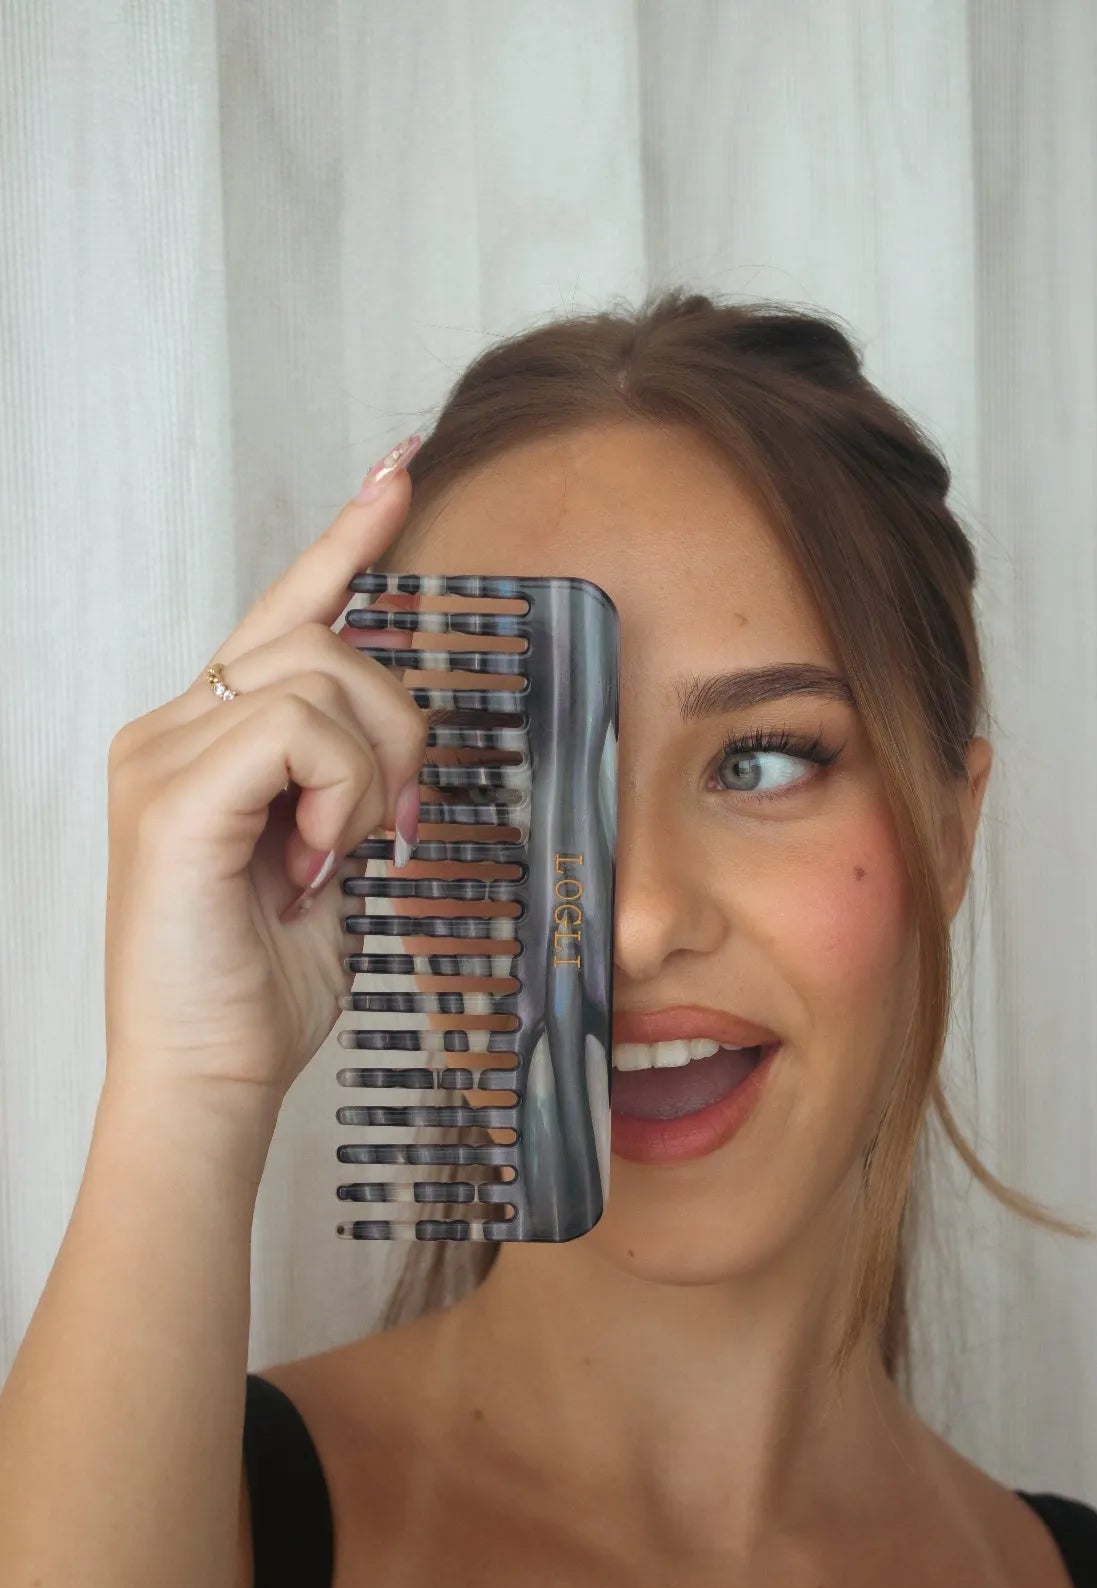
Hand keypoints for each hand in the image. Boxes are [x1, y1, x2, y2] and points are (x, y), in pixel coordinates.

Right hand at [103, 439, 426, 1100]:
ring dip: (371, 771)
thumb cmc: (261, 986)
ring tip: (343, 855)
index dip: (345, 538)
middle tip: (397, 824)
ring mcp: (163, 753)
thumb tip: (389, 740)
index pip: (284, 612)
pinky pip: (297, 730)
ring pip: (320, 675)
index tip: (400, 467)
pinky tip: (319, 861)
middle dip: (396, 725)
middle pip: (322, 636)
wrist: (208, 1078)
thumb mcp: (325, 862)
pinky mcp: (174, 794)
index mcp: (208, 738)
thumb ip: (342, 783)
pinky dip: (340, 794)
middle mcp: (172, 727)